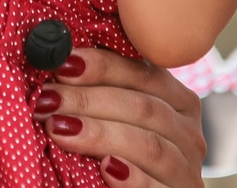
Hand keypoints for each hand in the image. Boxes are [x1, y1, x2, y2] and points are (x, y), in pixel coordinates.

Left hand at [38, 48, 205, 187]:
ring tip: (59, 129)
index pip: (144, 74)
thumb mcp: (116, 118)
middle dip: (89, 100)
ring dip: (99, 134)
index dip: (102, 67)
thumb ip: (102, 92)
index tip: (63, 64)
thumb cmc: (119, 153)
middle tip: (48, 100)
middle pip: (143, 107)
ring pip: (148, 145)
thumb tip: (59, 60)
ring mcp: (186, 170)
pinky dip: (131, 177)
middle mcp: (188, 134)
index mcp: (179, 102)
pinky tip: (106, 168)